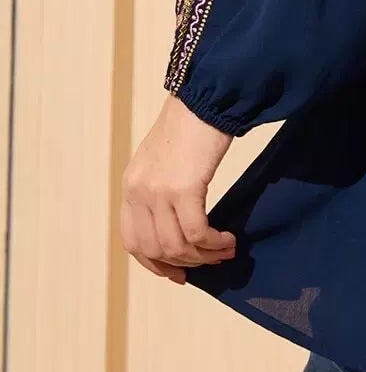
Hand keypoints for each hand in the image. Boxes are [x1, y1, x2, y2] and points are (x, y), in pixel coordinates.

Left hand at [120, 96, 238, 283]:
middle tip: (213, 260)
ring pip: (176, 245)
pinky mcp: (184, 188)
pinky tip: (228, 238)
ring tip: (226, 250)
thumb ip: (162, 190)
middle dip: (186, 263)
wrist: (205, 98)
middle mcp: (138, 192)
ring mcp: (158, 191)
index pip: (133, 241)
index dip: (156, 264)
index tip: (180, 274)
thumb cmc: (193, 125)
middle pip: (155, 249)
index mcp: (131, 186)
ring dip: (204, 255)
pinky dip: (213, 242)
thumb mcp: (165, 160)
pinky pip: (196, 232)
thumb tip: (181, 227)